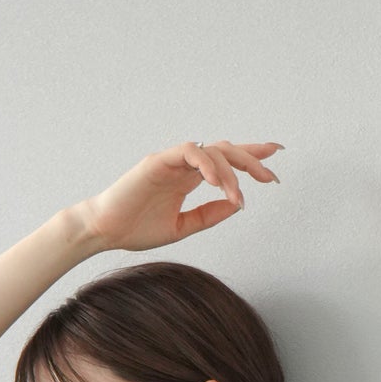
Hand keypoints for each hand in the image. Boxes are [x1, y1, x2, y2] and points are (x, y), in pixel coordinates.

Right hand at [73, 140, 283, 253]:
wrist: (105, 231)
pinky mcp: (158, 161)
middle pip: (225, 150)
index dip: (250, 156)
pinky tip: (218, 183)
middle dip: (251, 159)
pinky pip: (190, 153)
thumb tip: (236, 205)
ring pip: (212, 152)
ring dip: (230, 174)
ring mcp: (171, 161)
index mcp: (189, 178)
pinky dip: (207, 164)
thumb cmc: (136, 229)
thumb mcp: (183, 227)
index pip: (225, 161)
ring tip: (238, 196)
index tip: (275, 157)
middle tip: (270, 176)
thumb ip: (209, 215)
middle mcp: (183, 166)